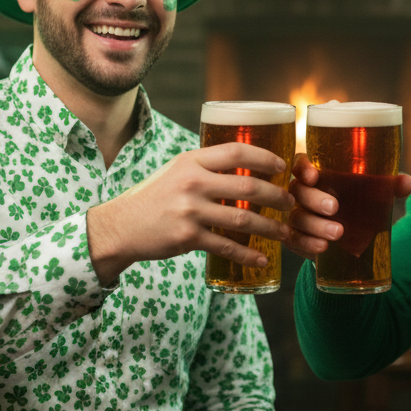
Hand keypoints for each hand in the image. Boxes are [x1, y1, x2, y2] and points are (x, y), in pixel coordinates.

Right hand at [86, 143, 295, 285]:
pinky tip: (261, 259)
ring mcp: (190, 210)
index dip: (264, 157)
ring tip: (284, 232)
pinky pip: (226, 246)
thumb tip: (243, 165)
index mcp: (191, 162)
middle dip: (276, 195)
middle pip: (247, 185)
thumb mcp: (176, 171)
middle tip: (290, 203)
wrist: (120, 227)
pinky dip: (247, 254)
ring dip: (269, 227)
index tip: (282, 166)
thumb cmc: (153, 197)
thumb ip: (205, 167)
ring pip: (242, 217)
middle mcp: (192, 182)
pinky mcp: (187, 237)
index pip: (236, 152)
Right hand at [286, 153, 410, 260]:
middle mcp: (302, 193)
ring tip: (338, 233)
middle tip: (335, 207)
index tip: (314, 175)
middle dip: (314, 198)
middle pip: (298, 190)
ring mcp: (296, 216)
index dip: (303, 167)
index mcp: (317, 174)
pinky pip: (293, 240)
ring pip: (296, 217)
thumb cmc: (359, 204)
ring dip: (315, 224)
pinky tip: (322, 247)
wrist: (353, 239)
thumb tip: (408, 183)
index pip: (300, 163)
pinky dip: (307, 243)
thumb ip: (389, 185)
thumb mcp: (374, 193)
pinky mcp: (296, 238)